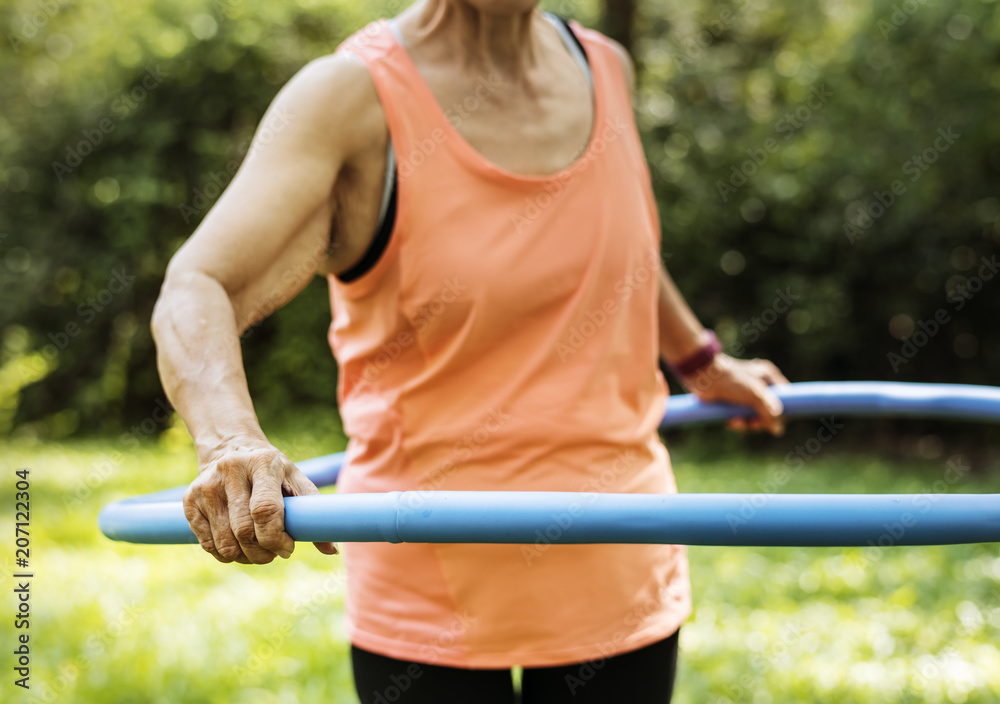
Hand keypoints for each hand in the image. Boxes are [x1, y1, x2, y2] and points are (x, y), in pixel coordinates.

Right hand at [183, 440, 338, 563]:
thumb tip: (332, 550)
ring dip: (244, 557)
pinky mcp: (189, 500)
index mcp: (262, 463)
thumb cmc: (271, 471)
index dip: (276, 538)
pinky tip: (237, 546)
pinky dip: (225, 554)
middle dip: (263, 553)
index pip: (265, 510)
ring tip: (257, 552)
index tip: (288, 548)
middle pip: (244, 531)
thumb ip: (313, 511)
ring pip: (225, 543)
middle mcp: (230, 471)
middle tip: (273, 554)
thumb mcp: (295, 480)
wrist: (229, 448)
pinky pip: (207, 544)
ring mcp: (206, 485)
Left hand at [681, 354, 788, 435]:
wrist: (702, 377)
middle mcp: (760, 385)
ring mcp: (746, 395)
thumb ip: (769, 412)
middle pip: (769, 412)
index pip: (785, 399)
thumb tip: (777, 429)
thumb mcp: (755, 395)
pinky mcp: (734, 403)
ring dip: (746, 424)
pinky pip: (742, 418)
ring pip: (755, 417)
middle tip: (752, 423)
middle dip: (760, 421)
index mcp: (769, 377)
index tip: (774, 424)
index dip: (781, 414)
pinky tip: (730, 421)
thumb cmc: (730, 381)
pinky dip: (737, 422)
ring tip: (735, 420)